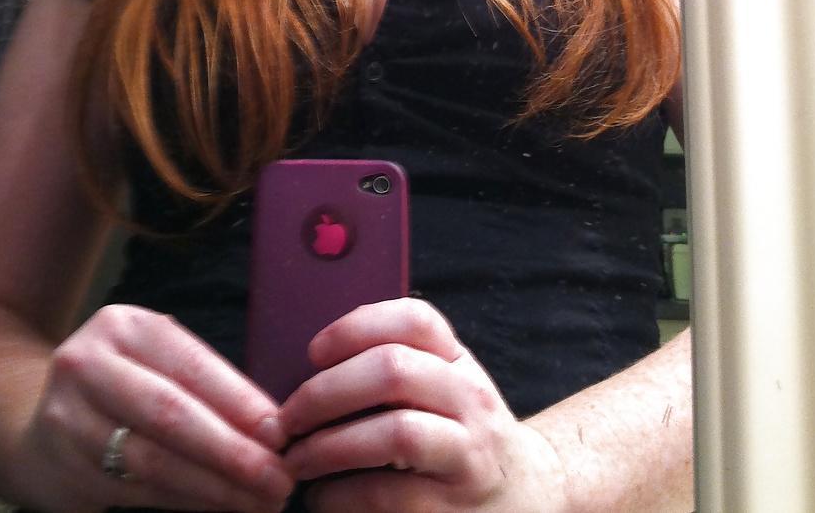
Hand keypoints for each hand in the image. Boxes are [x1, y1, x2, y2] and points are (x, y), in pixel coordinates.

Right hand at [25, 304, 293, 511]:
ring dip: (214, 488)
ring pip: (154, 461)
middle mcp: (87, 365)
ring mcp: (67, 420)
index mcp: (122, 326)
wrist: (40, 420)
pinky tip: (217, 507)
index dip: (238, 402)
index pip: (190, 365)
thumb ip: (204, 383)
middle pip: (171, 414)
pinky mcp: (62, 471)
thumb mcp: (155, 360)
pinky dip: (184, 503)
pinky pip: (136, 492)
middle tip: (278, 477)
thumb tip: (270, 427)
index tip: (279, 431)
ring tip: (258, 501)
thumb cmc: (124, 385)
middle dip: (231, 451)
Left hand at [278, 298, 566, 512]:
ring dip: (329, 447)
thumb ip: (397, 368)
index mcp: (459, 362)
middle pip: (393, 370)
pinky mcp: (452, 511)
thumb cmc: (460, 436)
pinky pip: (386, 496)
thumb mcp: (445, 389)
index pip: (415, 320)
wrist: (528, 497)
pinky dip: (341, 495)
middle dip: (325, 391)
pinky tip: (324, 496)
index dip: (356, 327)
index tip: (313, 351)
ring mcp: (467, 457)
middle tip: (286, 418)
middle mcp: (470, 401)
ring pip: (394, 433)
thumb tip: (308, 371)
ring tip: (297, 460)